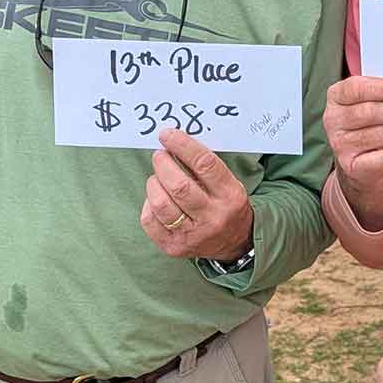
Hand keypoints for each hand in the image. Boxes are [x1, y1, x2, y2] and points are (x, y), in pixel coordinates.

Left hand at [141, 129, 252, 262]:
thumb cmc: (226, 204)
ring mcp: (193, 236)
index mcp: (230, 195)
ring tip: (157, 176)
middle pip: (179, 186)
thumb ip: (205, 166)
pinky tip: (156, 197)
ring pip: (161, 204)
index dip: (183, 146)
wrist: (235, 242)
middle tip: (159, 155)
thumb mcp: (228, 182)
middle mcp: (213, 217)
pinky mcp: (174, 247)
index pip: (205, 164)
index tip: (168, 135)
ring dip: (154, 183)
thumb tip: (175, 142)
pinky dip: (148, 203)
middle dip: (163, 164)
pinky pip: (150, 221)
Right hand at [322, 76, 382, 227]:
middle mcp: (332, 119)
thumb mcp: (372, 99)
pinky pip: (382, 156)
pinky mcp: (351, 166)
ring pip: (378, 134)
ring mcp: (339, 144)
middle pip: (369, 112)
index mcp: (336, 96)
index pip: (356, 88)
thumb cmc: (368, 121)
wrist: (360, 158)